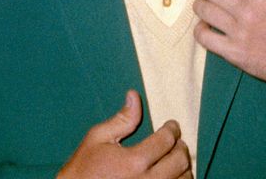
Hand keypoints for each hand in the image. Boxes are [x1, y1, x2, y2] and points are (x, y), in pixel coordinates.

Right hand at [58, 90, 192, 178]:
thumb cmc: (82, 169)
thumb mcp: (96, 139)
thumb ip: (121, 119)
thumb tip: (134, 96)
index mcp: (133, 162)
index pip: (166, 140)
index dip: (172, 129)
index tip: (171, 126)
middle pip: (179, 160)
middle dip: (180, 146)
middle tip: (175, 142)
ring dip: (182, 167)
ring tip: (174, 159)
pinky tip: (171, 176)